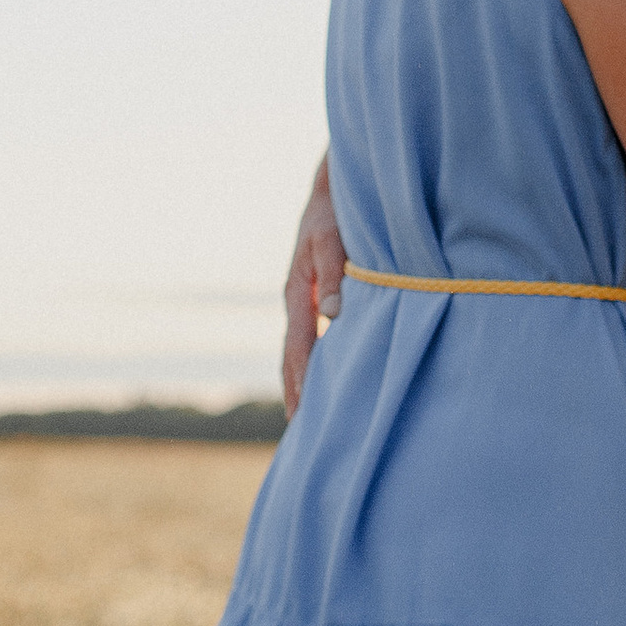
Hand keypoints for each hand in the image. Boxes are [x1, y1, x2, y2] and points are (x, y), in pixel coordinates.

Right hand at [281, 152, 344, 418]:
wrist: (332, 191)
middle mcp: (298, 301)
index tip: (304, 412)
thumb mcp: (332, 237)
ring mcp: (305, 302)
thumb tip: (332, 314)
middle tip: (300, 434)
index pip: (298, 346)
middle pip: (292, 357)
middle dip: (295, 393)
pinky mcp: (317, 299)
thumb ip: (333, 274)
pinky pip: (312, 340)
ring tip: (307, 421)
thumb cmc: (334, 213)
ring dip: (302, 384)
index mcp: (297, 291)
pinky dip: (314, 365)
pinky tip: (326, 382)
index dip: (302, 379)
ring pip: (300, 351)